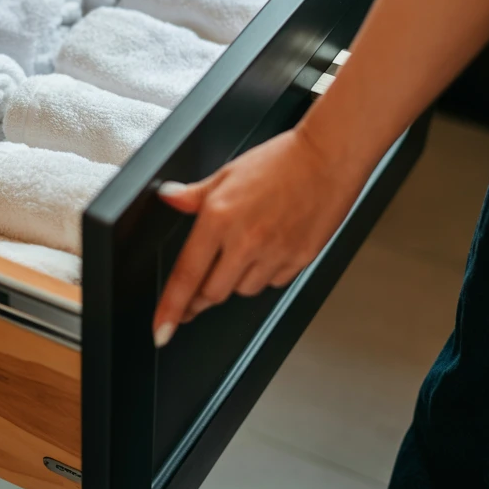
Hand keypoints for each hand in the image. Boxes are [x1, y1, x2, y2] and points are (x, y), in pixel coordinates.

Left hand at [152, 125, 366, 346]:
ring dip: (235, 281)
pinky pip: (273, 282)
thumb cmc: (280, 161)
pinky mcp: (299, 260)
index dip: (170, 309)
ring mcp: (274, 253)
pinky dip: (265, 274)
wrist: (327, 157)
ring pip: (243, 290)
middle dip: (200, 297)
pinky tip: (268, 250)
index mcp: (220, 218)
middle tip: (196, 293)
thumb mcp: (227, 173)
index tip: (161, 331)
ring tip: (243, 252)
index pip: (186, 275)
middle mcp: (245, 241)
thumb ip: (194, 194)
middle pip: (213, 293)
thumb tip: (169, 197)